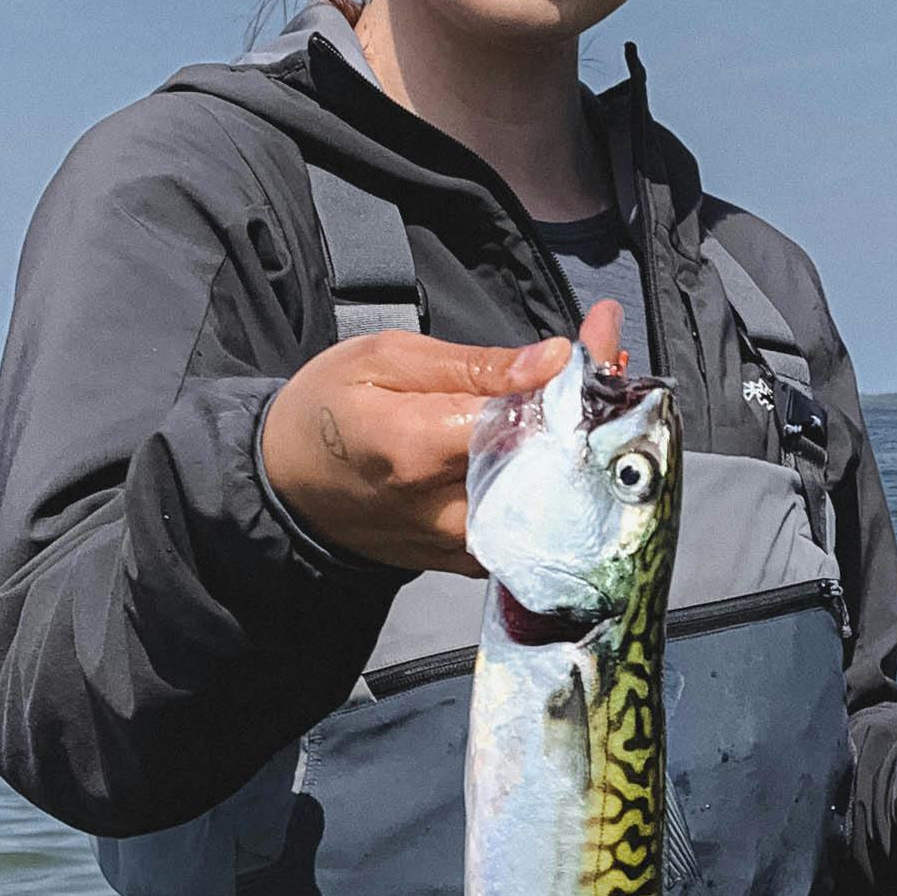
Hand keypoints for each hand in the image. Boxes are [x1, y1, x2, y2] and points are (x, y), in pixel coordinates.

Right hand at [262, 298, 624, 571]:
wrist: (284, 486)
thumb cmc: (326, 411)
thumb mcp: (386, 360)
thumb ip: (474, 366)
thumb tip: (552, 359)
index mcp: (419, 449)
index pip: (527, 417)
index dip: (576, 376)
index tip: (606, 332)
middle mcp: (447, 509)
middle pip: (553, 466)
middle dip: (595, 410)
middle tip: (612, 359)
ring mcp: (460, 545)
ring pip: (555, 503)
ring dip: (586, 448)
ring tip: (596, 395)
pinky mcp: (468, 563)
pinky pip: (536, 529)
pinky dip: (561, 483)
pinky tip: (566, 441)